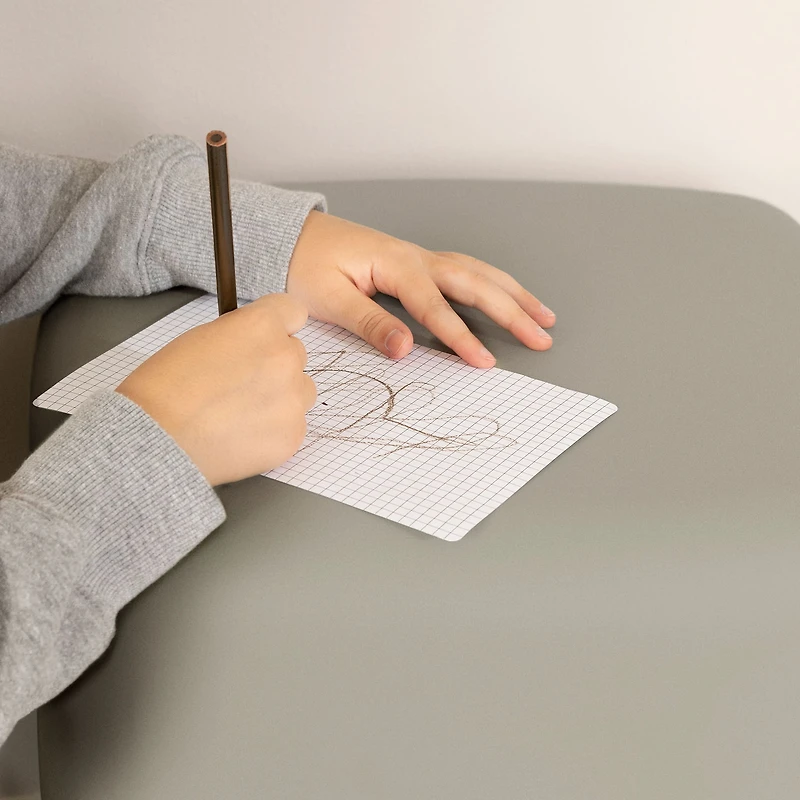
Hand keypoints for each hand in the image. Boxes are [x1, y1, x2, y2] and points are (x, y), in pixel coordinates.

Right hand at [117, 295, 315, 485]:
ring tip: (242, 412)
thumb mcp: (202, 337)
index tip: (267, 337)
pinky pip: (294, 425)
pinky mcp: (293, 435)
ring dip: (281, 397)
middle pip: (297, 354)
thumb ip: (241, 334)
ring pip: (301, 391)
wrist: (159, 440)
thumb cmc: (166, 389)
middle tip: (242, 383)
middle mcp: (285, 358)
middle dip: (275, 364)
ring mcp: (293, 399)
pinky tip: (242, 434)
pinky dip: (275, 430)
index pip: (292, 311)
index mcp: (262, 326)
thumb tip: (255, 341)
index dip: (278, 325)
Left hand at [287, 211, 555, 367]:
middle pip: (474, 282)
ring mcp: (418, 258)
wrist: (291, 237)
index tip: (486, 362)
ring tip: (543, 315)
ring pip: (477, 272)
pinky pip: (465, 271)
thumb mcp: (327, 298)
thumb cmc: (304, 264)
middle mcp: (415, 257)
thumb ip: (369, 322)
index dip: (462, 336)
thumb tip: (405, 348)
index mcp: (395, 265)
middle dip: (511, 310)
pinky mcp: (415, 264)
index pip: (436, 306)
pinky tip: (506, 294)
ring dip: (512, 293)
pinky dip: (492, 283)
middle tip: (541, 335)